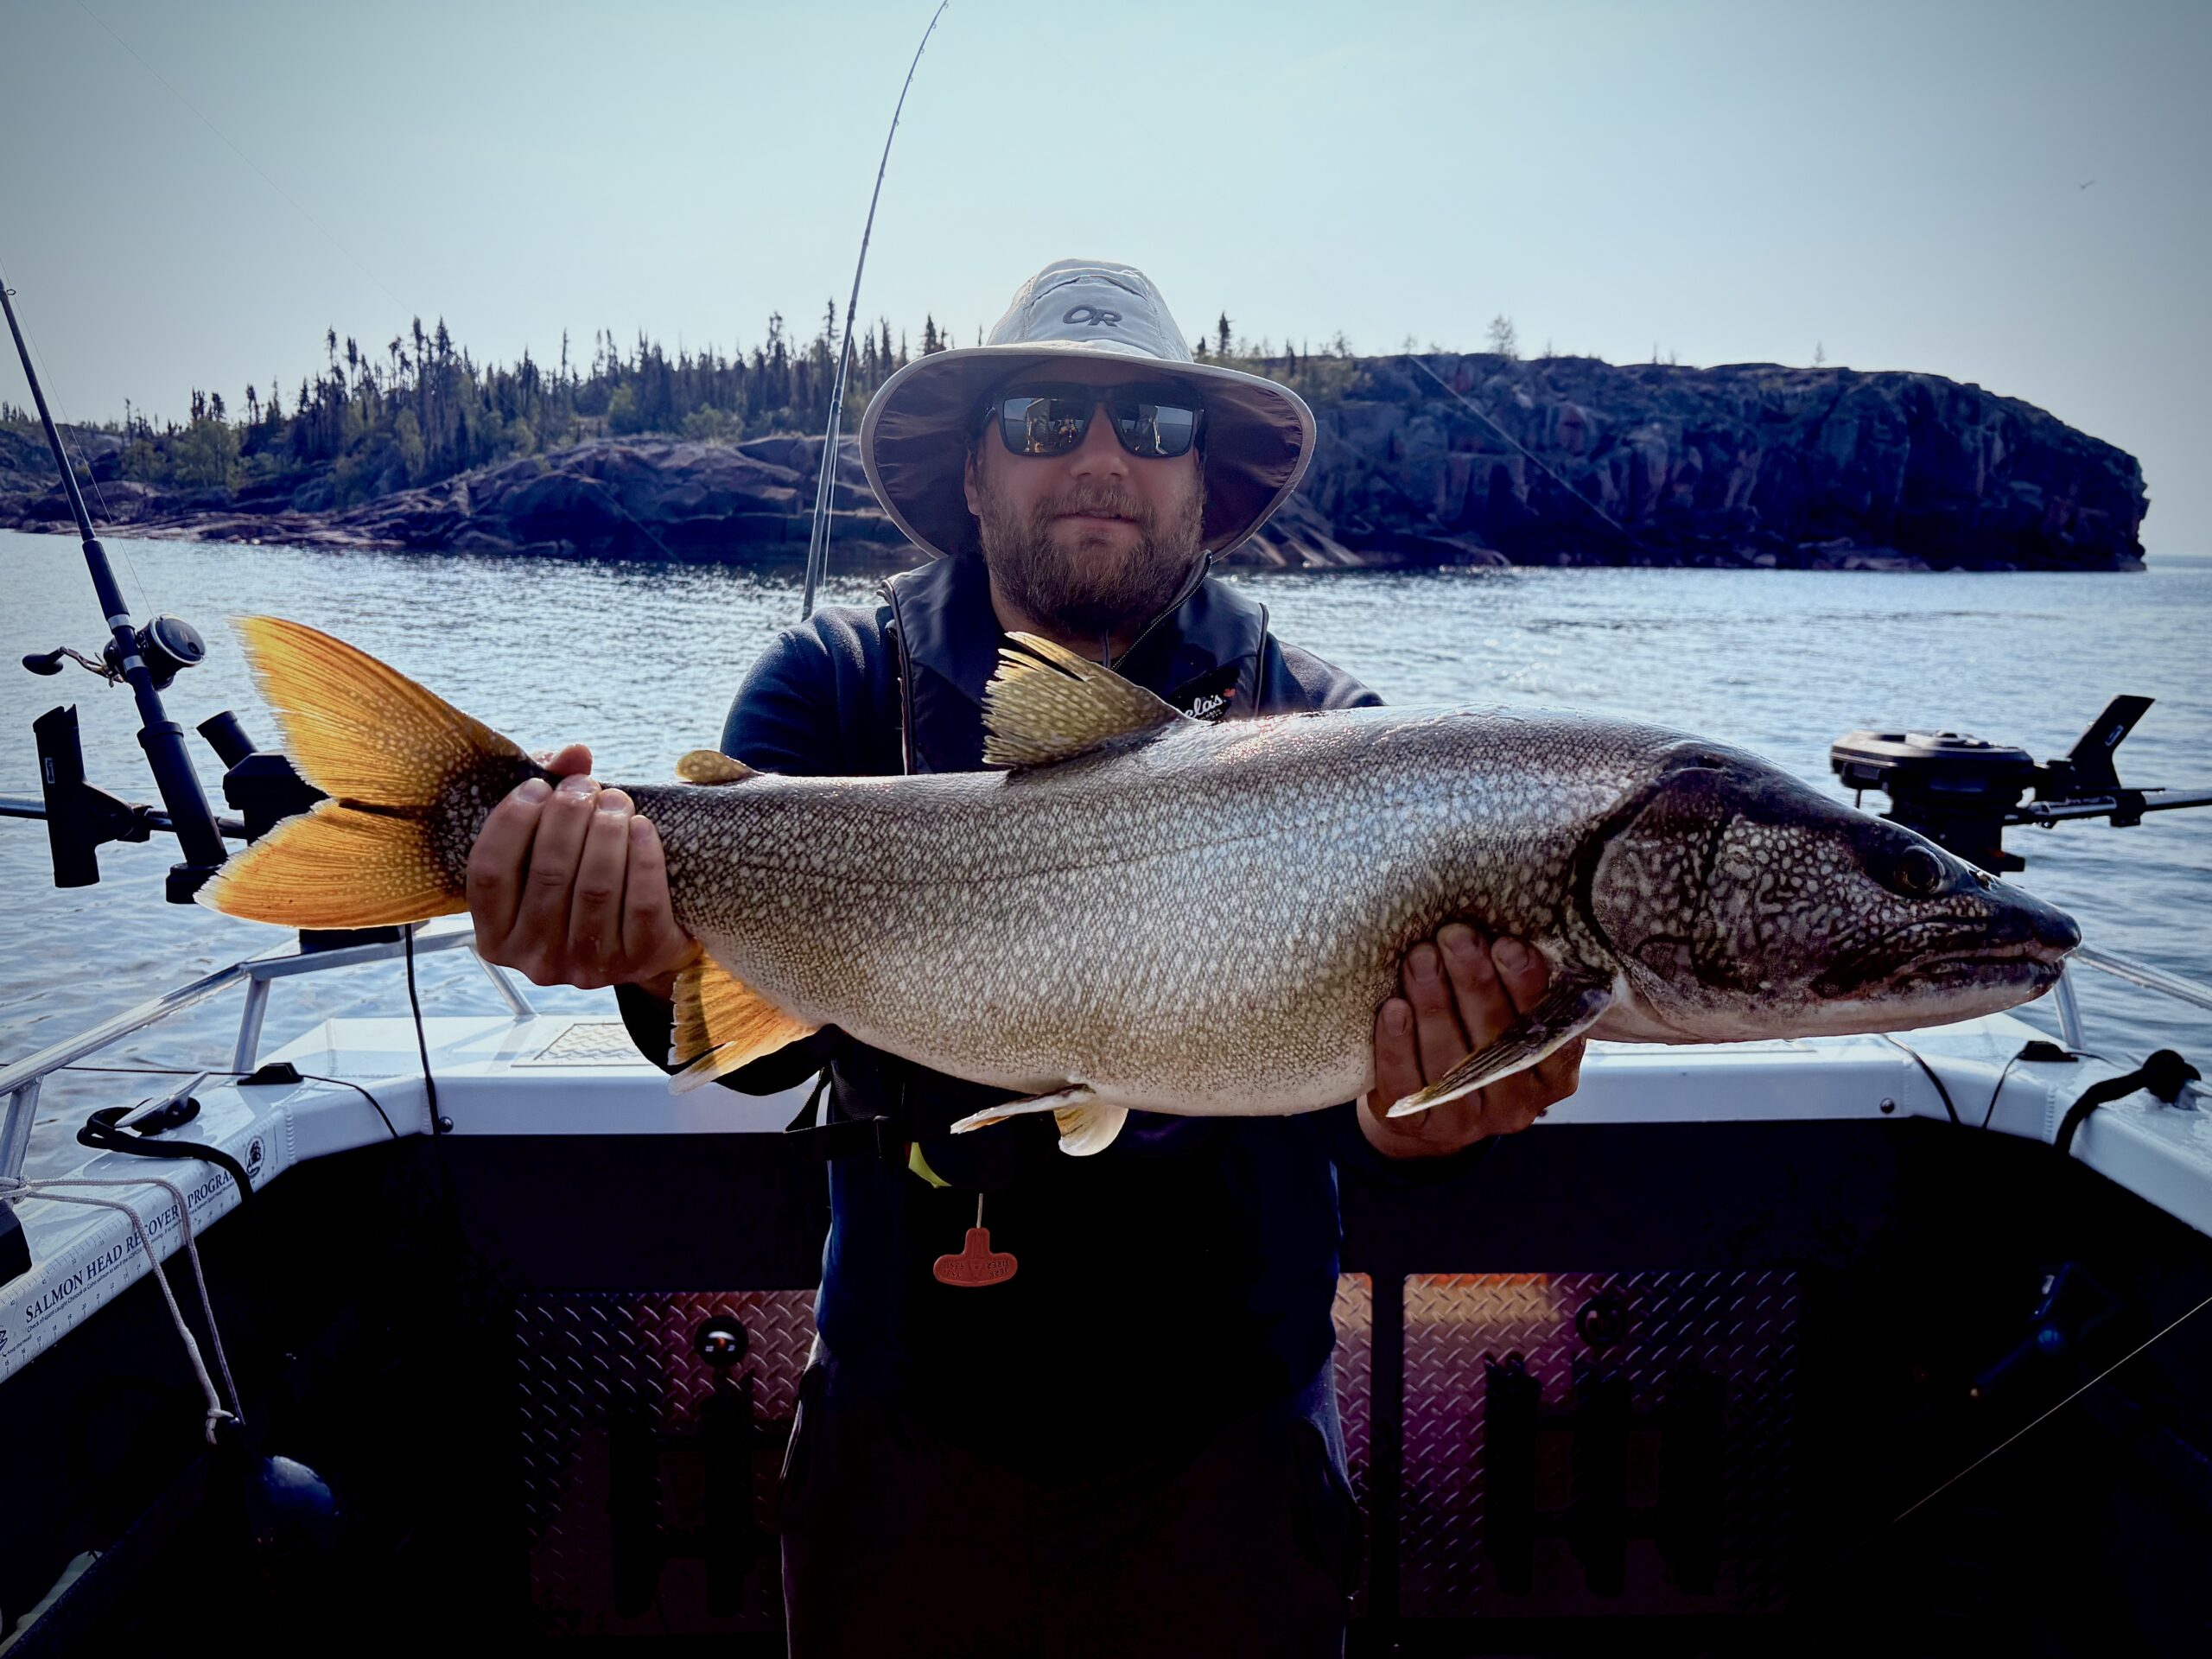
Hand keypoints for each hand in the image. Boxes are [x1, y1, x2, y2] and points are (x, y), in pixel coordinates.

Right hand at [466, 742, 698, 996]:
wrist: (641, 939)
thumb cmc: (578, 883)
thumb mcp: (548, 846)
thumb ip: (549, 795)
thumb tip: (574, 754)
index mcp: (496, 937)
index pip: (490, 873)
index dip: (511, 821)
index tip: (537, 786)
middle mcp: (535, 961)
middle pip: (547, 873)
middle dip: (568, 816)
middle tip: (585, 786)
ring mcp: (586, 968)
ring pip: (595, 886)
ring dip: (607, 830)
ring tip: (616, 799)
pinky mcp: (636, 962)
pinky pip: (641, 903)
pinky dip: (643, 858)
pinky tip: (641, 828)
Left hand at [1359, 924, 1584, 1158]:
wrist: (1432, 1109)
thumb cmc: (1477, 1043)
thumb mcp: (1509, 1022)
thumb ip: (1515, 991)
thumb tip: (1500, 928)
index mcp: (1552, 1075)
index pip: (1549, 1031)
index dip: (1528, 988)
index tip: (1507, 944)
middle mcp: (1517, 1104)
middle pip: (1497, 1040)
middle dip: (1474, 982)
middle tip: (1454, 937)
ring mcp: (1468, 1122)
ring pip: (1450, 1060)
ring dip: (1433, 1003)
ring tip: (1420, 958)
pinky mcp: (1420, 1126)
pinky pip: (1407, 1084)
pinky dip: (1398, 1043)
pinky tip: (1392, 1008)